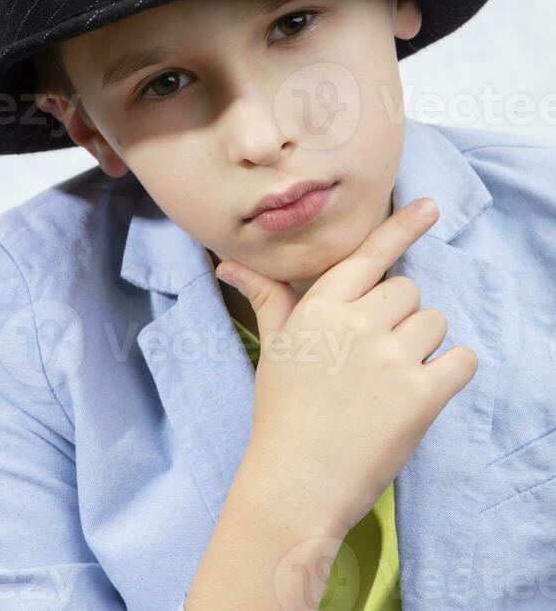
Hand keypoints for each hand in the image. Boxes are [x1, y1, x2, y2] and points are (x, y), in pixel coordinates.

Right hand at [215, 197, 477, 535]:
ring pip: (435, 321)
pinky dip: (451, 372)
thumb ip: (267, 297)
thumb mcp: (275, 347)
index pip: (369, 255)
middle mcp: (358, 322)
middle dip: (399, 317)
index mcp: (322, 306)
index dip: (402, 227)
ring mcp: (391, 358)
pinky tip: (422, 391)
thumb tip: (228, 263)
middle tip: (374, 355)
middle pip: (408, 290)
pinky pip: (461, 360)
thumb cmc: (281, 412)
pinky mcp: (421, 395)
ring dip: (424, 344)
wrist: (295, 482)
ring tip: (392, 378)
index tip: (430, 206)